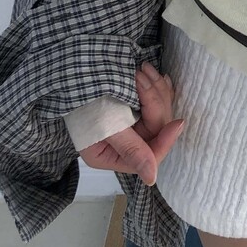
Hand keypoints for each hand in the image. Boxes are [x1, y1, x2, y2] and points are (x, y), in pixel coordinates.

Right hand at [79, 60, 186, 186]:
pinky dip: (157, 86)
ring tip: (144, 67)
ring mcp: (130, 123)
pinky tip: (154, 74)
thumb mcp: (104, 125)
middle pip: (157, 130)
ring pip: (159, 112)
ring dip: (157, 89)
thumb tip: (151, 178)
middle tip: (145, 75)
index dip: (165, 141)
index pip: (148, 157)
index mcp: (112, 156)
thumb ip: (130, 149)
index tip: (177, 122)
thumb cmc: (81, 99)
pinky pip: (155, 100)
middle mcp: (124, 143)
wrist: (68, 71)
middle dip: (157, 102)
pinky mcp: (133, 106)